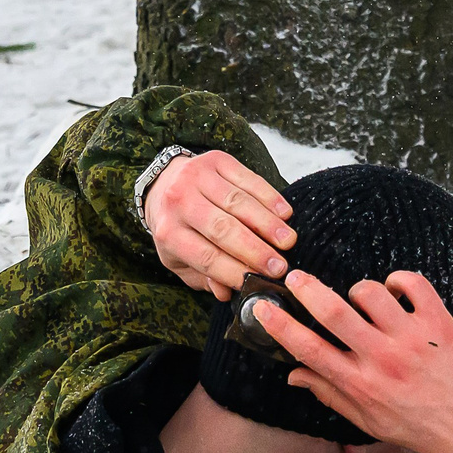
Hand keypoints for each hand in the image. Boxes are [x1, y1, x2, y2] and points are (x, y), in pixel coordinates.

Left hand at [144, 150, 293, 300]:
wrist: (164, 184)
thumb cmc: (178, 228)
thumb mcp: (180, 259)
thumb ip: (202, 278)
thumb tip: (226, 292)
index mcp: (168, 233)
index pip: (206, 257)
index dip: (235, 271)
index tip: (260, 282)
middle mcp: (178, 202)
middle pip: (223, 229)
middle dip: (256, 251)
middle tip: (280, 267)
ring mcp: (197, 177)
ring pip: (239, 203)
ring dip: (268, 225)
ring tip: (288, 241)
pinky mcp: (216, 160)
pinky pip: (248, 179)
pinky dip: (270, 198)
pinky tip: (285, 214)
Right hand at [252, 270, 452, 452]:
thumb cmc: (420, 429)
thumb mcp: (368, 421)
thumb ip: (330, 394)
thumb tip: (293, 375)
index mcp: (360, 385)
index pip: (308, 349)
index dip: (279, 324)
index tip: (262, 307)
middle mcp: (383, 359)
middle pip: (333, 311)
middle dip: (306, 288)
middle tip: (294, 277)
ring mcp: (413, 339)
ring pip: (370, 293)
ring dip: (359, 290)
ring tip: (362, 300)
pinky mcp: (440, 324)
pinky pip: (413, 284)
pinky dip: (399, 279)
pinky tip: (396, 291)